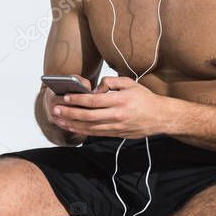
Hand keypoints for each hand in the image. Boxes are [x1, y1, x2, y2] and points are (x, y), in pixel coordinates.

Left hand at [50, 76, 167, 138]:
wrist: (160, 117)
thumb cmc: (144, 98)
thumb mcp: (130, 83)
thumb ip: (111, 82)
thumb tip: (96, 88)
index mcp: (120, 100)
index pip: (94, 101)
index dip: (78, 99)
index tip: (66, 97)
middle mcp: (117, 115)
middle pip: (88, 115)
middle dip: (70, 113)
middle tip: (55, 110)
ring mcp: (117, 126)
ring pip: (90, 127)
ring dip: (72, 124)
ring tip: (59, 120)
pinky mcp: (117, 134)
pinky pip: (96, 134)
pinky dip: (82, 131)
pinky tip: (72, 128)